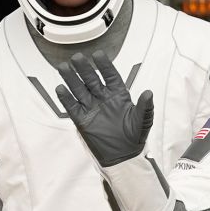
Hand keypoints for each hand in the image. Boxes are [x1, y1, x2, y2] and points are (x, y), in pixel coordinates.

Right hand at [55, 51, 153, 166]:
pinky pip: (72, 107)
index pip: (110, 76)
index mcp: (118, 95)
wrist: (123, 156)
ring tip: (63, 67)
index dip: (104, 65)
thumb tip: (149, 93)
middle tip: (77, 57)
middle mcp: (103, 98)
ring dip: (71, 79)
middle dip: (84, 68)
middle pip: (91, 79)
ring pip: (79, 90)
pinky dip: (66, 98)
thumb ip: (145, 107)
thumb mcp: (142, 122)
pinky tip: (60, 88)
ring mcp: (91, 108)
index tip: (98, 55)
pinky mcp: (82, 119)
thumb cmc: (134, 137)